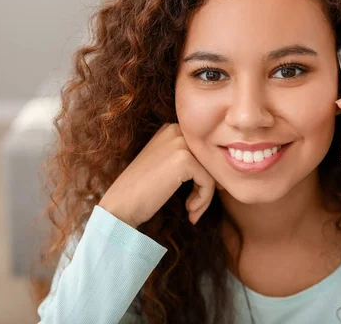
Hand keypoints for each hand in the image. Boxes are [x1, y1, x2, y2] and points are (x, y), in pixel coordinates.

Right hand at [98, 123, 215, 226]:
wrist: (120, 204)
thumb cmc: (142, 191)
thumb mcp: (165, 166)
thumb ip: (188, 160)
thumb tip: (220, 170)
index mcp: (171, 129)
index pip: (203, 152)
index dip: (205, 176)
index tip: (198, 197)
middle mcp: (176, 131)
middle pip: (210, 160)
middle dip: (208, 187)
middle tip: (196, 208)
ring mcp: (180, 143)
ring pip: (212, 171)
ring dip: (205, 197)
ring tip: (192, 211)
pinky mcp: (184, 159)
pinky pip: (209, 182)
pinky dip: (203, 200)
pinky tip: (189, 210)